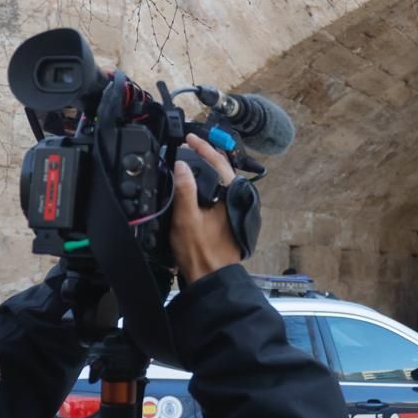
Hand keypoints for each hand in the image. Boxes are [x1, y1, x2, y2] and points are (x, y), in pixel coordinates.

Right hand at [171, 133, 241, 284]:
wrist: (211, 278)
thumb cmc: (202, 253)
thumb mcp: (187, 218)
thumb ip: (185, 189)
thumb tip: (181, 164)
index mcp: (232, 195)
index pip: (218, 162)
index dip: (202, 148)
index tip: (189, 138)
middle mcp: (236, 199)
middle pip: (220, 169)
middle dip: (203, 155)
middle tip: (186, 145)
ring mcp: (232, 209)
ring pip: (218, 181)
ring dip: (203, 169)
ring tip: (187, 159)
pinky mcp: (226, 218)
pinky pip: (215, 193)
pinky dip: (204, 184)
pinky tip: (191, 184)